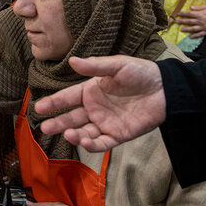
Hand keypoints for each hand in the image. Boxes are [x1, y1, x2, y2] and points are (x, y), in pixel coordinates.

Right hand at [36, 56, 165, 151]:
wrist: (167, 89)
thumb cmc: (141, 73)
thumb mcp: (117, 65)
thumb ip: (95, 66)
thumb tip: (72, 61)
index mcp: (91, 90)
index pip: (67, 98)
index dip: (53, 102)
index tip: (38, 107)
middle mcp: (95, 108)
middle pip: (71, 117)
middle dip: (57, 123)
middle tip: (44, 128)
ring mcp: (106, 122)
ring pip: (84, 132)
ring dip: (74, 135)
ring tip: (67, 134)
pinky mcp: (119, 134)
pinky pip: (102, 142)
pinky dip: (92, 144)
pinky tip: (83, 141)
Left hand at [174, 4, 205, 37]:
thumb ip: (199, 8)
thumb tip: (191, 7)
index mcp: (201, 14)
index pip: (189, 14)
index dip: (183, 14)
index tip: (178, 14)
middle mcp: (201, 21)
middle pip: (189, 21)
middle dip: (182, 21)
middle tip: (176, 22)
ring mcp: (204, 27)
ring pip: (193, 29)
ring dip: (186, 29)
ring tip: (181, 29)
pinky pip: (200, 34)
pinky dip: (195, 36)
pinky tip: (190, 36)